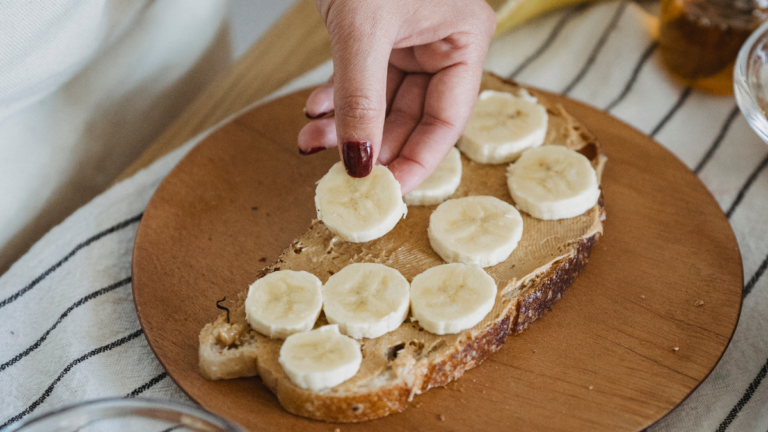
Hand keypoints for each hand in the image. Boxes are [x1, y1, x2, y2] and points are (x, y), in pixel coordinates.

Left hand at [298, 0, 495, 193]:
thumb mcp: (363, 32)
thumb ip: (361, 99)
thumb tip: (359, 161)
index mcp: (464, 40)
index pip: (446, 120)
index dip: (415, 161)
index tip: (386, 191)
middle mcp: (442, 44)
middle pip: (411, 118)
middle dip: (370, 144)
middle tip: (343, 173)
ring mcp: (410, 40)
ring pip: (380, 102)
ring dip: (345, 124)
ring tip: (312, 138)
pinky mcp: (378, 36)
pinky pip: (360, 80)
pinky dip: (337, 97)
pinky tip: (314, 110)